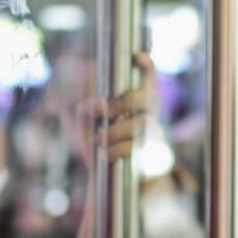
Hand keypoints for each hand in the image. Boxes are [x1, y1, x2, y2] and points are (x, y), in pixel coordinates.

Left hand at [75, 51, 155, 165]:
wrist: (105, 180)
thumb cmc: (96, 144)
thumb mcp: (84, 124)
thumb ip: (86, 109)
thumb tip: (101, 102)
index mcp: (135, 104)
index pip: (148, 79)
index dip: (147, 66)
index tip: (139, 56)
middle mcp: (148, 116)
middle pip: (148, 98)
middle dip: (127, 101)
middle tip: (107, 110)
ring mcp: (153, 136)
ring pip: (141, 124)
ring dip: (116, 131)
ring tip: (98, 139)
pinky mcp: (151, 157)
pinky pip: (134, 149)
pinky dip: (116, 151)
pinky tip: (105, 155)